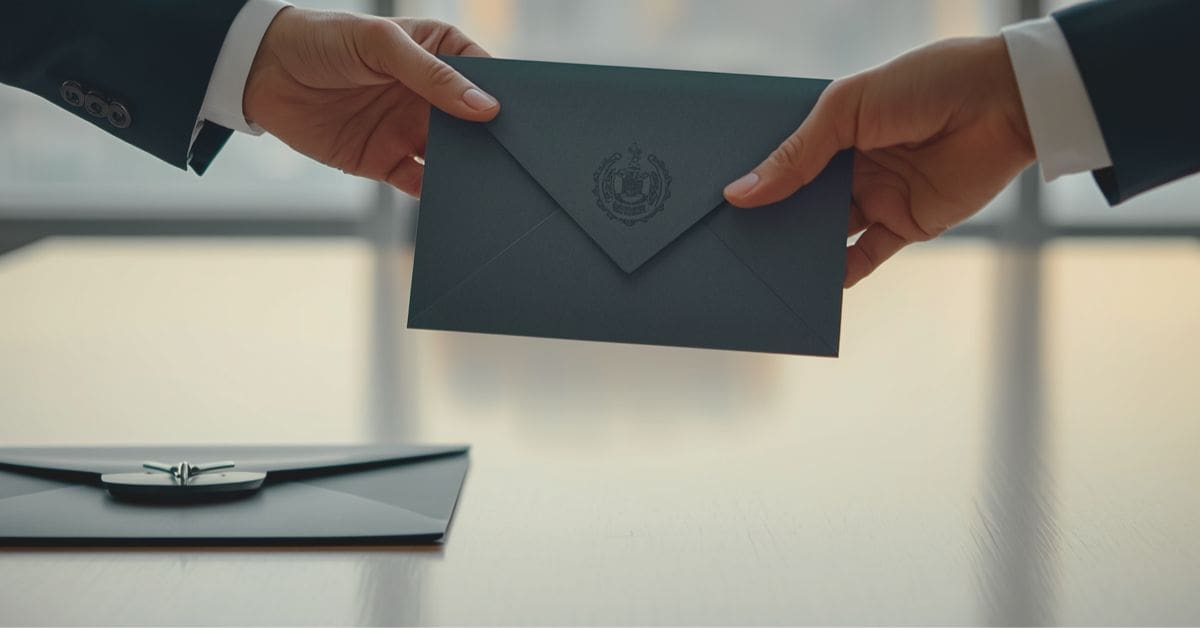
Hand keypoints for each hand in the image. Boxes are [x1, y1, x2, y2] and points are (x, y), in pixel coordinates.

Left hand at [243, 8, 498, 196]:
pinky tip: (451, 201)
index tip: (528, 123)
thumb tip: (486, 108)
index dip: (507, 99)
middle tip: (517, 164)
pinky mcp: (387, 161)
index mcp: (441, 54)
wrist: (259, 72)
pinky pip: (421, 183)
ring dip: (469, 172)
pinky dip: (436, 195)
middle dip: (495, 144)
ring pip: (453, 158)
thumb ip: (433, 76)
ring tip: (491, 188)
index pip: (488, 79)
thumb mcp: (381, 45)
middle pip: (476, 126)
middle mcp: (432, 95)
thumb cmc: (323, 40)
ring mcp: (411, 129)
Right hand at [723, 36, 1034, 287]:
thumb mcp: (847, 109)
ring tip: (759, 270)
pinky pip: (865, 258)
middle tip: (728, 245)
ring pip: (827, 234)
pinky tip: (810, 287)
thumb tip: (740, 193)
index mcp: (834, 130)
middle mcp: (852, 165)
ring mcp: (878, 196)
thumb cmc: (926, 84)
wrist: (1005, 102)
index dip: (754, 181)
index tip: (716, 205)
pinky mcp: (906, 225)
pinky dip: (840, 275)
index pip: (783, 161)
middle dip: (770, 222)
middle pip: (801, 203)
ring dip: (799, 251)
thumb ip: (796, 155)